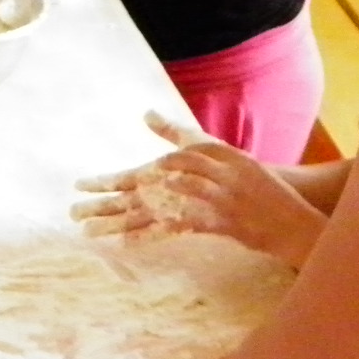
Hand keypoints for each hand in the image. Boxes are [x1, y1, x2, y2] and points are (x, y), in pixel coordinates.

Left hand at [74, 111, 330, 266]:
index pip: (141, 170)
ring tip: (88, 229)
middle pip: (139, 190)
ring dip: (118, 221)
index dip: (110, 179)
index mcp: (192, 157)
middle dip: (104, 200)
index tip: (82, 185)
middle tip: (73, 208)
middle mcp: (193, 176)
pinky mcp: (211, 222)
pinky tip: (124, 244)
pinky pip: (173, 229)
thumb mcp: (217, 150)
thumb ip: (180, 134)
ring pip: (151, 211)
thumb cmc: (250, 178)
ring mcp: (201, 200)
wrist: (285, 208)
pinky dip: (148, 236)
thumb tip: (146, 114)